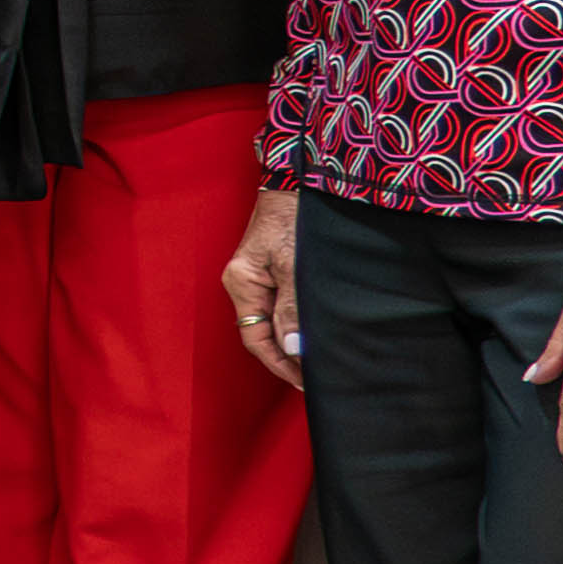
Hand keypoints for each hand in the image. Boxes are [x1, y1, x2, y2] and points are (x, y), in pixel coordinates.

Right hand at [224, 184, 305, 379]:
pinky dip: (299, 323)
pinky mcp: (276, 270)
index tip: (306, 383)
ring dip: (295, 342)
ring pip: (276, 321)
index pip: (256, 338)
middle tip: (318, 379)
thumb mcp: (294, 265)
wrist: (301, 180)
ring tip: (320, 362)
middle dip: (289, 358)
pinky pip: (284, 306)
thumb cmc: (293, 216)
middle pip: (264, 333)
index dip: (280, 364)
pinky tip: (315, 332)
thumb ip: (291, 307)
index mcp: (242, 283)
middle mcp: (246, 284)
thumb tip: (293, 348)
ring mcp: (260, 277)